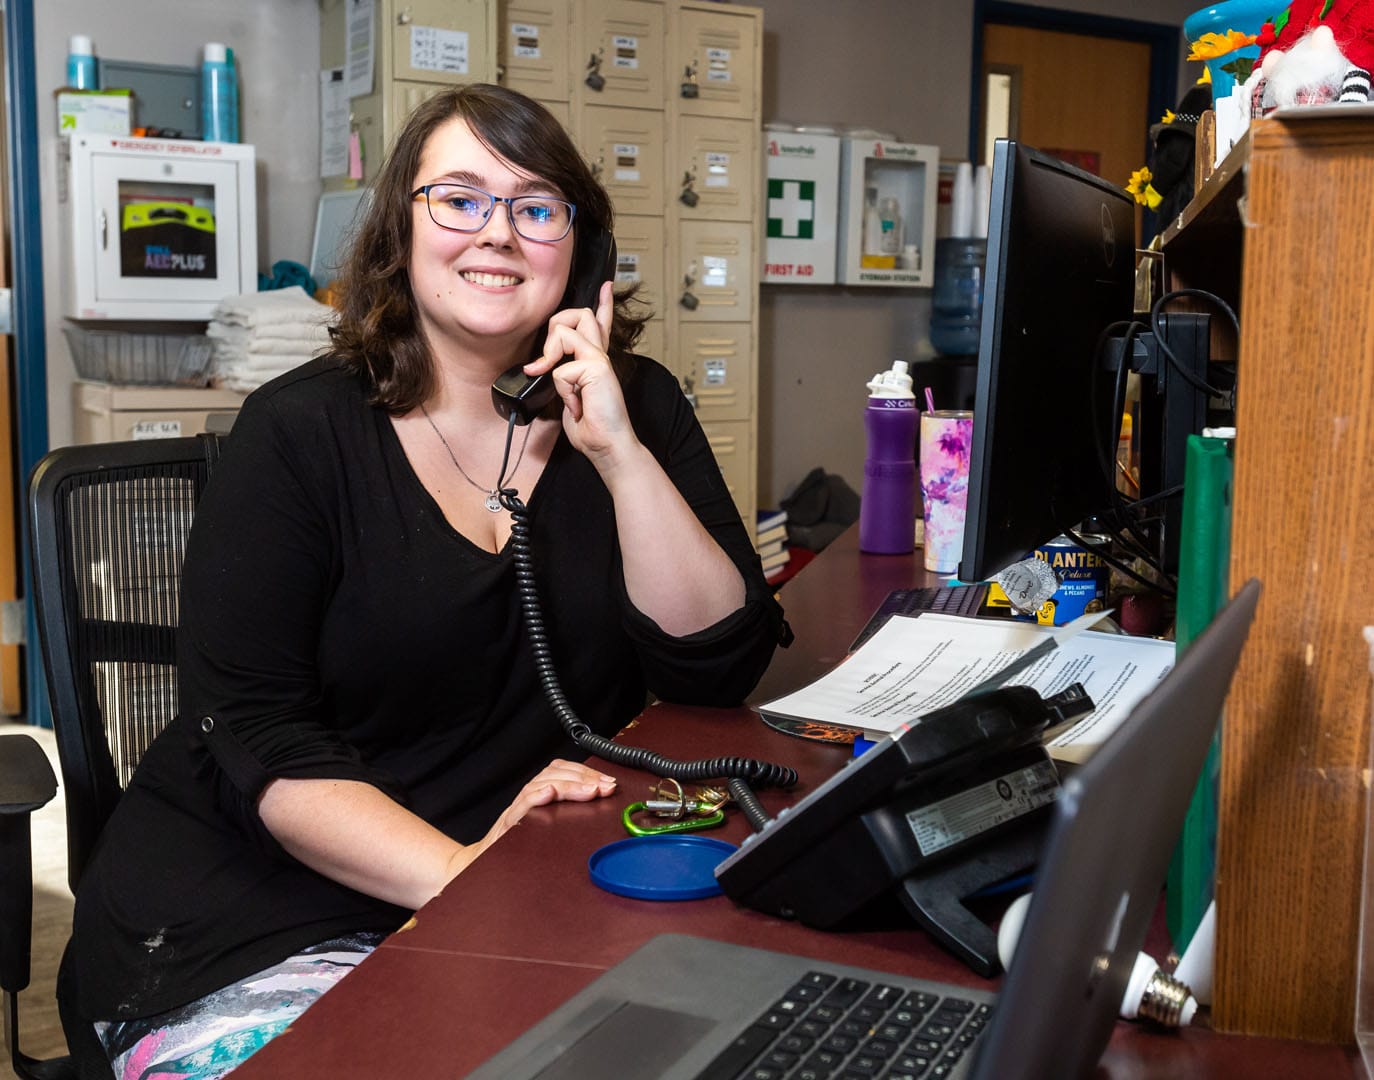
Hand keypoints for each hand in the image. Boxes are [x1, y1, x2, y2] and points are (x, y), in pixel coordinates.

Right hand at [475, 758, 617, 856]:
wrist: (479, 867)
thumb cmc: (515, 850)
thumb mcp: (543, 829)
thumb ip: (564, 814)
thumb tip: (598, 803)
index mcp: (538, 798)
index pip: (561, 771)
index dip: (586, 772)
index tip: (608, 781)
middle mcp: (527, 800)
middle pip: (554, 774)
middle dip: (584, 777)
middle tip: (605, 785)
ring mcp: (516, 811)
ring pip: (540, 785)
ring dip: (568, 784)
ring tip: (590, 789)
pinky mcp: (507, 826)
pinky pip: (522, 806)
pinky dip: (536, 797)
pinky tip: (550, 793)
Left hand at [525, 282, 640, 467]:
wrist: (607, 446)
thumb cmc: (591, 428)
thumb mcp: (569, 398)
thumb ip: (561, 378)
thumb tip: (540, 368)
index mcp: (596, 361)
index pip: (600, 325)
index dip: (603, 304)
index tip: (606, 286)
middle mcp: (600, 356)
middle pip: (579, 314)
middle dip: (554, 326)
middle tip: (548, 360)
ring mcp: (600, 359)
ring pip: (565, 330)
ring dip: (551, 355)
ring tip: (560, 383)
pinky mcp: (597, 368)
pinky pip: (561, 368)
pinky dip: (562, 389)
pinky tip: (576, 405)